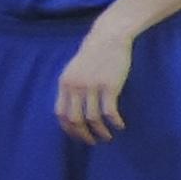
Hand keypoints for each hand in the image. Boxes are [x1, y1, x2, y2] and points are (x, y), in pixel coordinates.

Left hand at [56, 28, 132, 143]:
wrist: (108, 37)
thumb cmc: (93, 54)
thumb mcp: (74, 70)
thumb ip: (71, 87)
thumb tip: (71, 109)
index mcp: (64, 84)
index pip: (60, 114)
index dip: (68, 129)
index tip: (78, 135)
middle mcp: (75, 87)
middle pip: (74, 120)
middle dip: (83, 135)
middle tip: (92, 141)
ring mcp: (92, 87)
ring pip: (93, 119)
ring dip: (100, 132)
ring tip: (107, 137)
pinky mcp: (109, 86)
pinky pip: (110, 112)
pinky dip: (114, 122)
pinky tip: (120, 125)